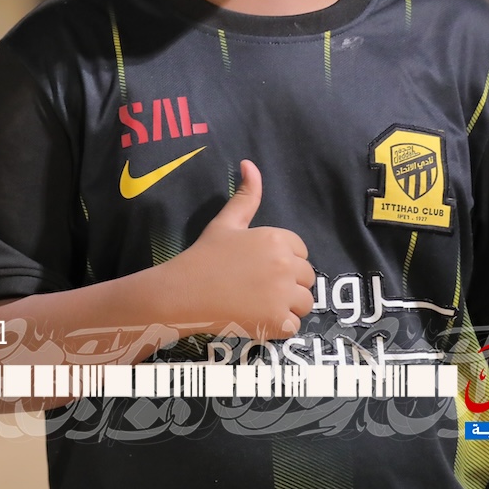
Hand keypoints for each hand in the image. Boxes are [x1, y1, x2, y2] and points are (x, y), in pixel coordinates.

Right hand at [168, 160, 314, 338]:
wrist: (182, 293)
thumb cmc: (204, 256)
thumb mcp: (225, 223)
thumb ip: (245, 196)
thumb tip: (250, 163)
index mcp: (277, 239)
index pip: (301, 251)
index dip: (282, 259)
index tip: (257, 266)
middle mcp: (285, 265)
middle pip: (306, 277)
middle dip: (287, 283)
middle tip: (255, 286)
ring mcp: (283, 296)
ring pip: (304, 303)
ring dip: (286, 306)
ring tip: (257, 303)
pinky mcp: (277, 322)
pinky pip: (294, 326)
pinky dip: (278, 326)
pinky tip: (256, 318)